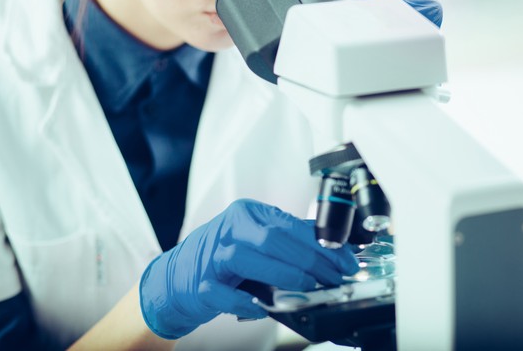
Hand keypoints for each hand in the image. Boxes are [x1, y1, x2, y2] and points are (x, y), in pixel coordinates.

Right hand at [139, 199, 358, 338]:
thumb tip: (335, 244)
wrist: (177, 277)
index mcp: (248, 214)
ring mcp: (212, 257)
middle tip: (334, 277)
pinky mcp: (200, 285)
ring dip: (282, 274)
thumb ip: (291, 240)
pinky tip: (263, 307)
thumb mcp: (258, 239)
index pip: (291, 225)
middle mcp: (230, 230)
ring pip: (248, 259)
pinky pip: (222, 292)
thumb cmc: (225, 257)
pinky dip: (244, 301)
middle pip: (274, 239)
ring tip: (308, 287)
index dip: (322, 244)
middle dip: (310, 259)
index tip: (345, 260)